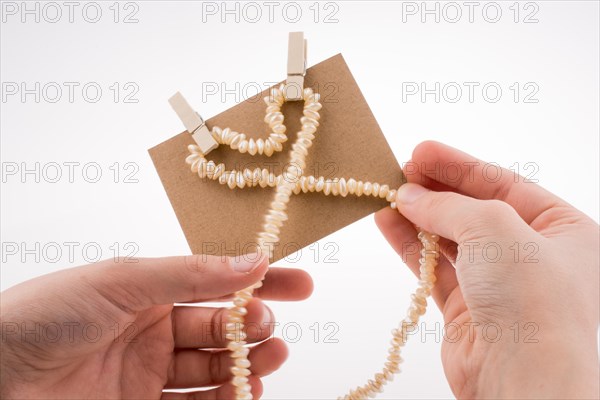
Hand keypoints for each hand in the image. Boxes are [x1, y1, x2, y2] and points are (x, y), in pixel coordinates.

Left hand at [0, 255, 312, 398]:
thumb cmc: (48, 313)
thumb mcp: (125, 280)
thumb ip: (192, 274)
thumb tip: (254, 262)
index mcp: (151, 293)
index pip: (219, 285)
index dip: (261, 283)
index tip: (300, 285)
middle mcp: (154, 333)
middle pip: (220, 330)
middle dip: (252, 328)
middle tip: (267, 328)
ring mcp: (148, 375)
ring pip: (214, 372)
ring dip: (245, 366)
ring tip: (267, 360)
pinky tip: (242, 395)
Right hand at [376, 141, 598, 398]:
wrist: (525, 382)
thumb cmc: (534, 303)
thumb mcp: (494, 228)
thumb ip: (448, 206)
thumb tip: (410, 196)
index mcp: (563, 231)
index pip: (504, 183)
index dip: (459, 165)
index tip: (422, 152)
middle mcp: (533, 256)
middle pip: (475, 210)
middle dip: (436, 191)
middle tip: (400, 172)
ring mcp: (499, 285)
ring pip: (450, 239)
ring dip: (418, 217)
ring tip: (387, 196)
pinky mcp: (468, 310)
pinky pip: (434, 268)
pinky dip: (410, 246)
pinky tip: (388, 224)